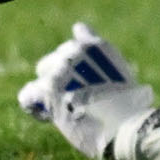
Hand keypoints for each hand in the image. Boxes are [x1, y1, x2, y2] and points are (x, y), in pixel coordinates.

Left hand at [18, 23, 155, 159]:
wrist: (124, 126)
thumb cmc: (131, 109)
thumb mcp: (125, 78)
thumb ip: (109, 67)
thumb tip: (115, 73)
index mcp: (99, 47)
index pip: (79, 33)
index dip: (78, 57)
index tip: (84, 76)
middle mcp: (77, 52)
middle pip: (56, 57)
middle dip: (61, 76)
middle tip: (72, 98)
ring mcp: (61, 70)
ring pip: (42, 73)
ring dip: (48, 90)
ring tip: (61, 109)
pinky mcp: (48, 91)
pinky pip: (28, 94)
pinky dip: (33, 105)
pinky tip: (46, 116)